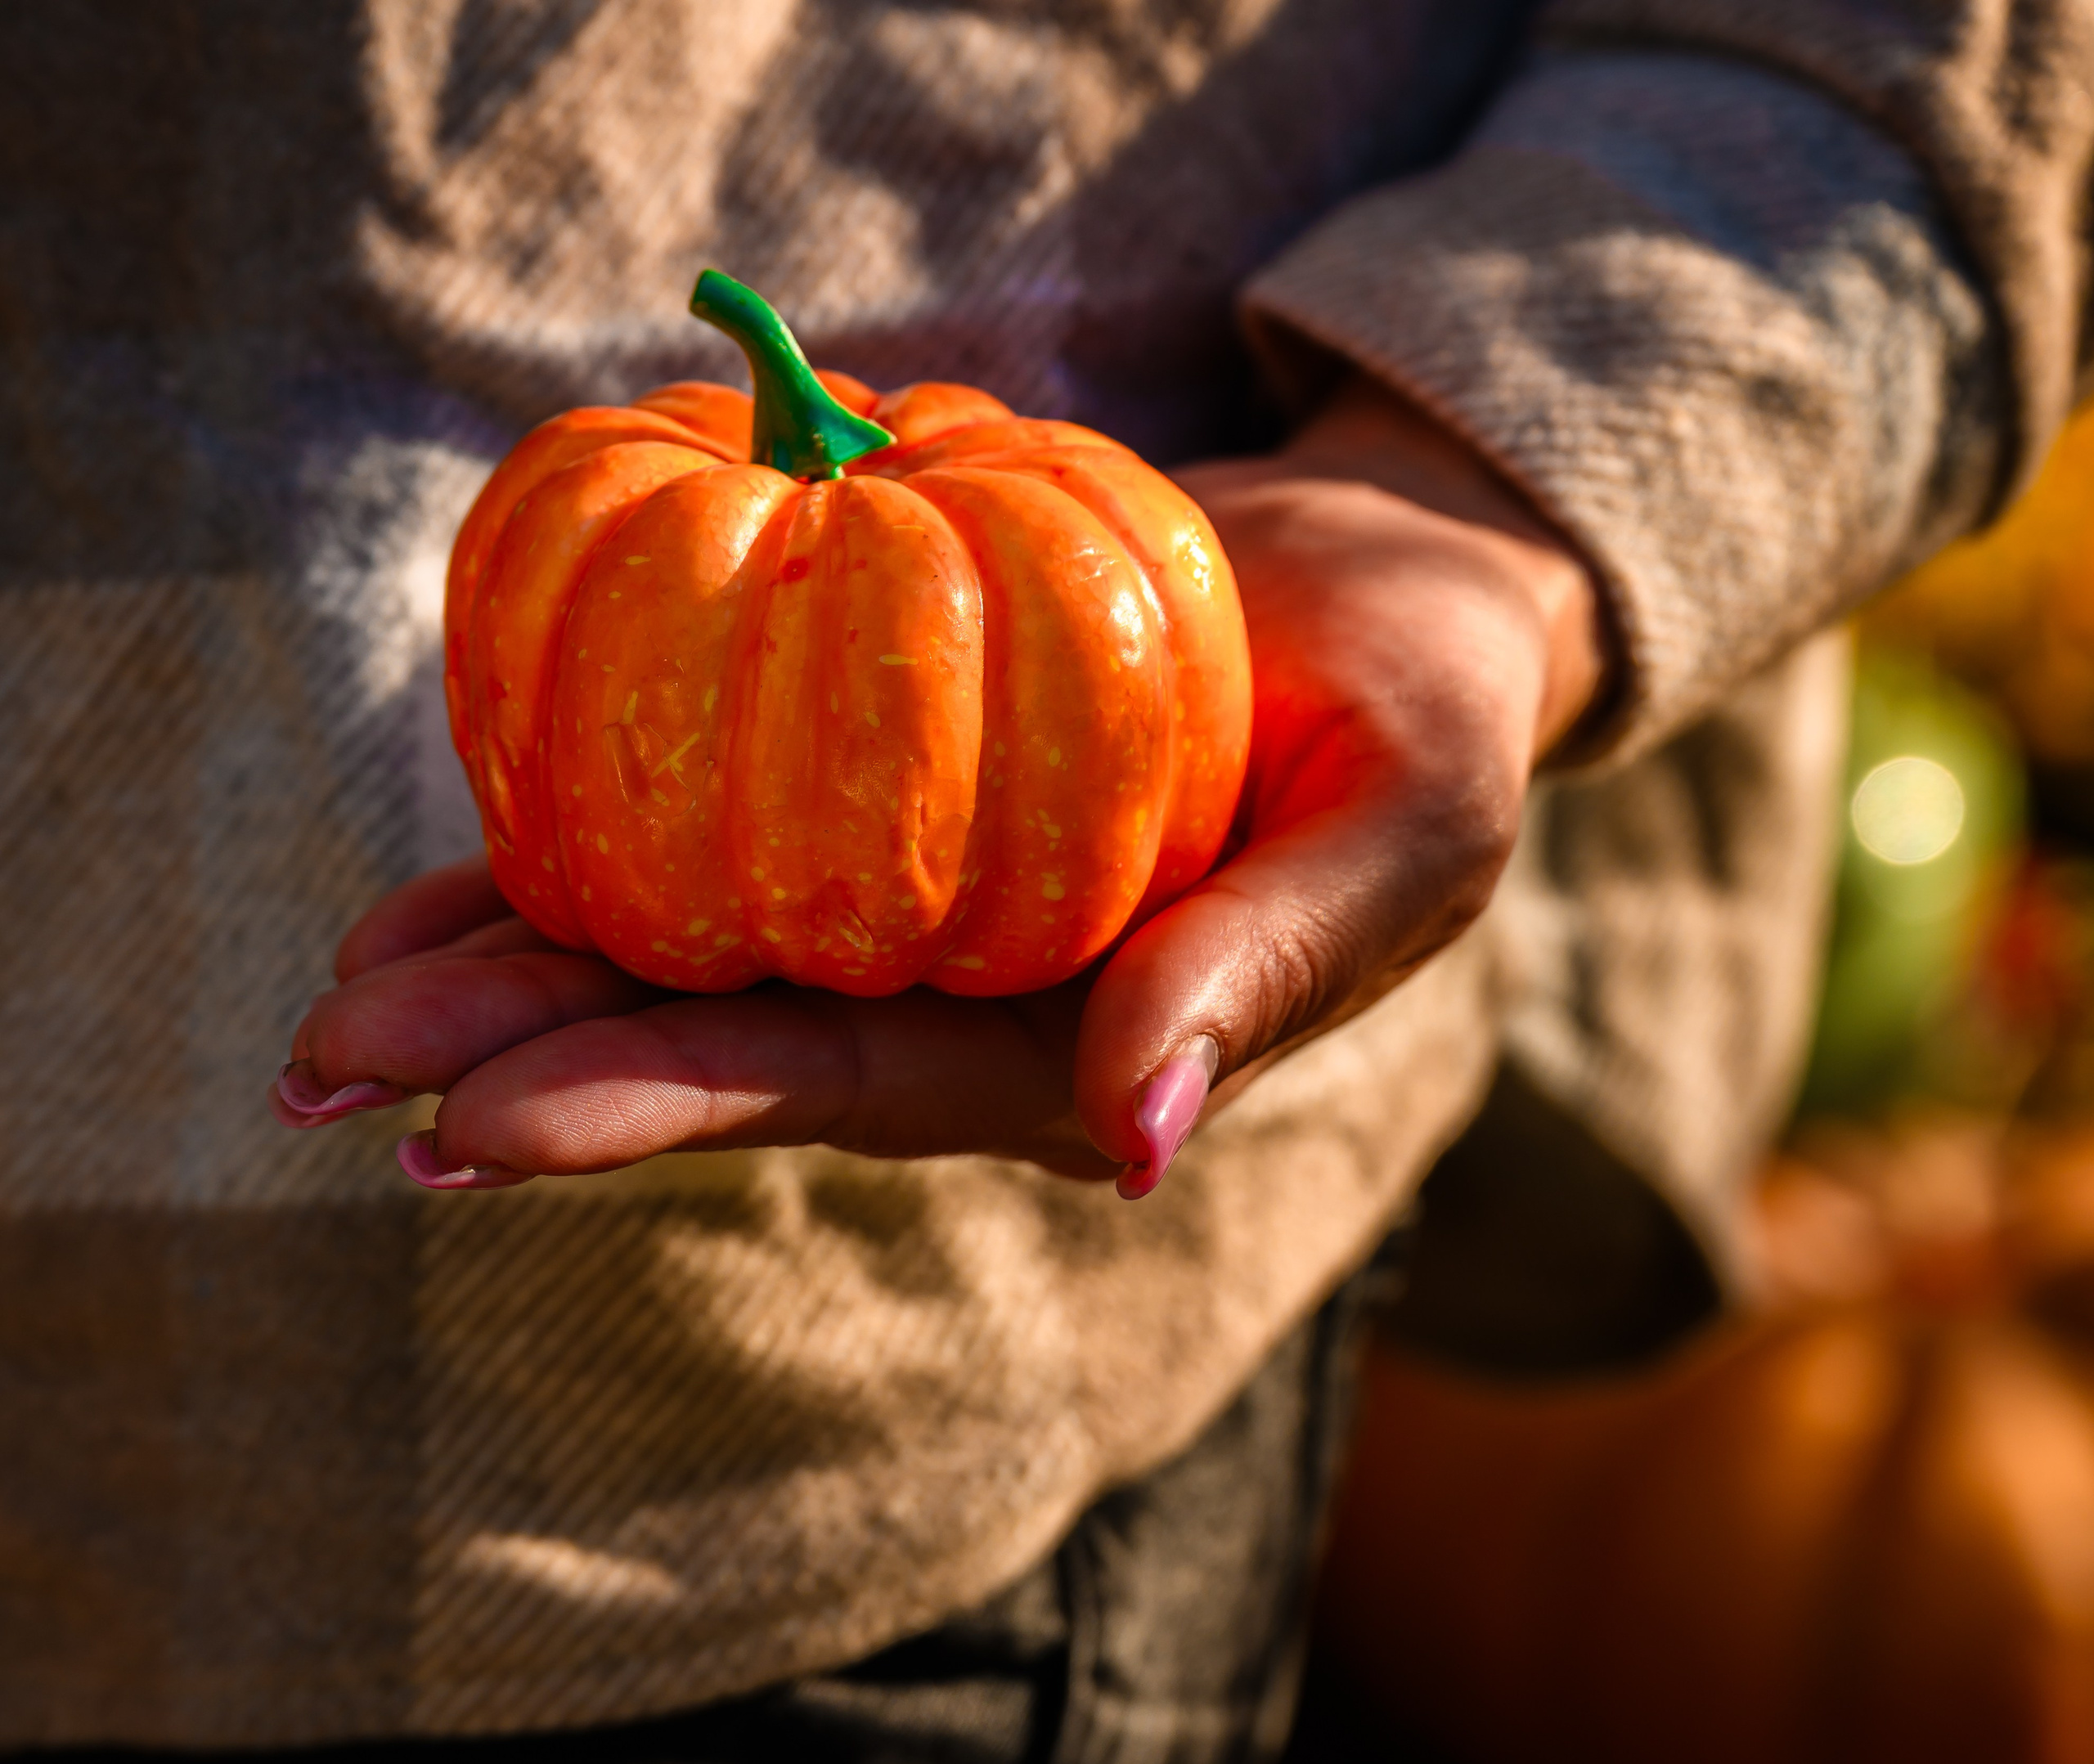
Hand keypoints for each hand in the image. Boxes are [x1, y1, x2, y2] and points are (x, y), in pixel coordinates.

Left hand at [276, 378, 1604, 1192]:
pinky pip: (713, 811)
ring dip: (511, 965)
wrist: (1388, 596)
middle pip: (718, 1031)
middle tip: (327, 1073)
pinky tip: (451, 859)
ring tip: (340, 1002)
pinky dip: (584, 826)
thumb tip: (1137, 1143)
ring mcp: (908, 895)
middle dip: (524, 1056)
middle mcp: (962, 993)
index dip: (659, 1106)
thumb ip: (1268, 977)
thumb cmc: (1423, 721)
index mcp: (1069, 1045)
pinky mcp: (877, 785)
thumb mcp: (1400, 834)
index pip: (842, 1082)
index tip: (477, 1129)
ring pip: (686, 938)